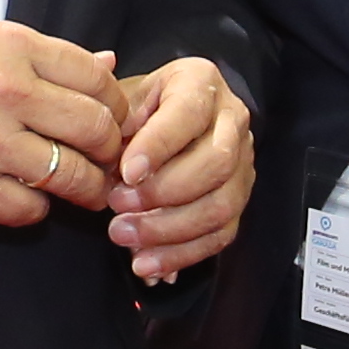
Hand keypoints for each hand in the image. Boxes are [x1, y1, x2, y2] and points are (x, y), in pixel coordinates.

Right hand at [0, 23, 123, 223]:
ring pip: (72, 175)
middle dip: (111, 151)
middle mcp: (5, 89)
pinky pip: (31, 209)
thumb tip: (109, 63)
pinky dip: (36, 209)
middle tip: (107, 162)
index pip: (96, 77)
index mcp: (11, 47)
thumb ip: (46, 58)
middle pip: (96, 128)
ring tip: (82, 190)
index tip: (112, 121)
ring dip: (85, 189)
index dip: (116, 105)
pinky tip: (26, 197)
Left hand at [103, 57, 252, 281]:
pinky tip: (148, 265)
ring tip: (123, 237)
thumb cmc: (138, 108)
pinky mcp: (239, 200)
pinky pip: (221, 235)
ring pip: (222, 205)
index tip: (125, 172)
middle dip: (163, 193)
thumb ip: (111, 120)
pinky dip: (182, 255)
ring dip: (170, 230)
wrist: (165, 116)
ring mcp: (243, 163)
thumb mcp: (121, 98)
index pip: (188, 114)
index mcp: (200, 82)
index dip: (158, 146)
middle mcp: (232, 120)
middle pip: (216, 163)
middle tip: (116, 207)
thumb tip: (105, 155)